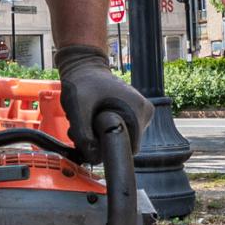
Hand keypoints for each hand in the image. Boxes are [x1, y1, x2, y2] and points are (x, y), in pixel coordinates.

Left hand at [55, 44, 152, 161]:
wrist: (86, 67)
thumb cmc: (83, 83)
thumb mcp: (78, 109)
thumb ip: (83, 135)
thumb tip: (93, 157)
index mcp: (138, 110)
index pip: (128, 148)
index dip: (108, 148)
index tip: (90, 137)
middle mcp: (145, 112)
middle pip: (125, 143)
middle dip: (102, 141)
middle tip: (84, 128)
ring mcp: (142, 113)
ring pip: (122, 137)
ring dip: (102, 135)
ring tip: (88, 121)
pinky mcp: (135, 113)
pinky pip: (122, 130)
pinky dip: (106, 129)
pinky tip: (94, 119)